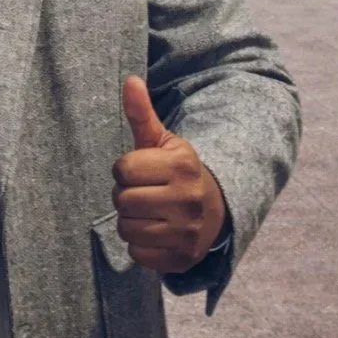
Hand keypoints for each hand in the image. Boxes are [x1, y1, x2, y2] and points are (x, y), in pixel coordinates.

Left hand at [111, 76, 226, 273]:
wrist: (215, 211)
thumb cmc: (177, 172)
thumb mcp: (163, 142)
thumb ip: (142, 114)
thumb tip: (129, 79)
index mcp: (181, 165)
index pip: (123, 170)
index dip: (124, 170)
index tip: (140, 171)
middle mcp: (187, 199)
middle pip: (122, 201)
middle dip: (125, 197)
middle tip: (143, 194)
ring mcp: (187, 232)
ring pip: (127, 230)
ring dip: (130, 223)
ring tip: (149, 213)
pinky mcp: (182, 258)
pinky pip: (137, 255)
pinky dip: (139, 247)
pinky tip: (155, 234)